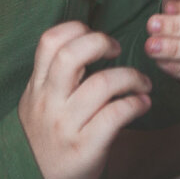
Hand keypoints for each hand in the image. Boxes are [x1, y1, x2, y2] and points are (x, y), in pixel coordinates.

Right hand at [18, 21, 152, 178]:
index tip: (95, 36)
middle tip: (118, 50)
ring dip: (131, 77)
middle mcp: (47, 103)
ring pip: (101, 84)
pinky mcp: (84, 149)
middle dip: (101, 43)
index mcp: (36, 88)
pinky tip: (142, 104)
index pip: (49, 42)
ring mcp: (65, 126)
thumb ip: (54, 79)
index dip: (76, 29)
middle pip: (71, 56)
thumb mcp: (38, 106)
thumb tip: (89, 44)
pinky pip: (114, 116)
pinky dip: (135, 105)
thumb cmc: (46, 142)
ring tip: (142, 84)